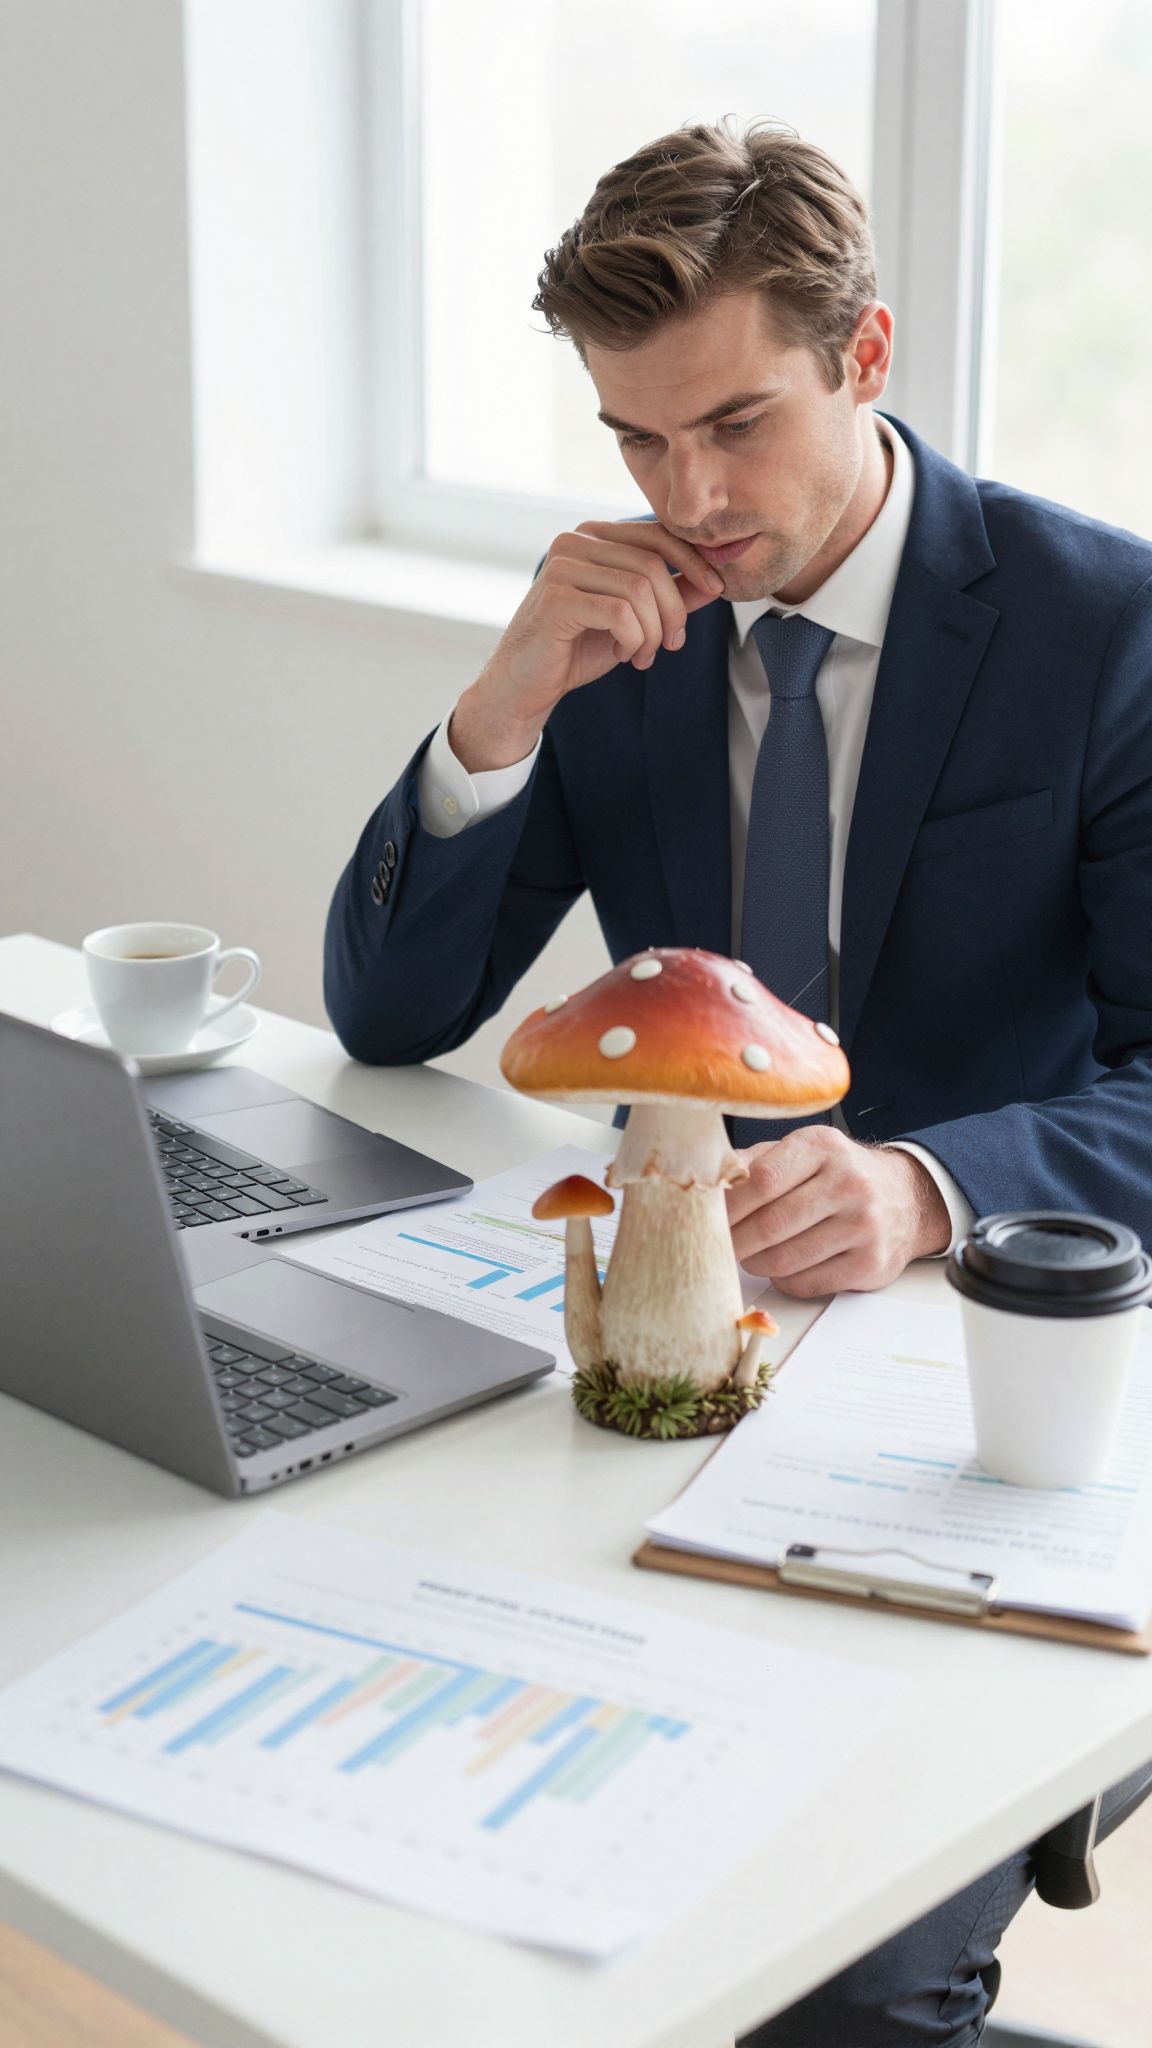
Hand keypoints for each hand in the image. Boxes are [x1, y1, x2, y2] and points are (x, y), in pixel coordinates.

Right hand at [449, 521, 722, 770]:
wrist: (526, 685)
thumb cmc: (576, 649)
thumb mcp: (635, 619)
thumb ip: (670, 596)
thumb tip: (713, 581)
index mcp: (592, 536)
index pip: (656, 534)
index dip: (692, 560)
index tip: (716, 590)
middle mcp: (574, 541)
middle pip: (652, 564)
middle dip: (673, 610)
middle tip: (672, 645)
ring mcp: (561, 566)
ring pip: (639, 590)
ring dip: (654, 632)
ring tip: (643, 656)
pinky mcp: (556, 598)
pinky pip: (620, 613)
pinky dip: (634, 640)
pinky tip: (625, 655)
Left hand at [725, 1129, 951, 1297]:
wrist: (906, 1198)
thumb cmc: (838, 1175)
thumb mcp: (803, 1152)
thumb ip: (756, 1162)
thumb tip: (710, 1178)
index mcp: (823, 1146)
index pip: (762, 1180)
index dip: (728, 1206)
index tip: (708, 1219)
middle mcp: (849, 1183)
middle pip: (770, 1224)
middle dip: (735, 1242)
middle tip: (719, 1247)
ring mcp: (864, 1225)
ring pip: (785, 1259)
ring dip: (757, 1263)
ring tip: (751, 1255)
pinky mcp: (870, 1263)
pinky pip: (807, 1283)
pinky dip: (784, 1280)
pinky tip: (785, 1266)